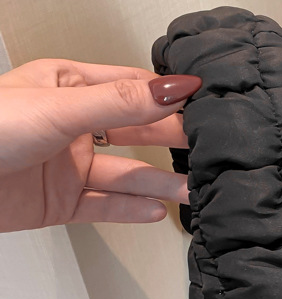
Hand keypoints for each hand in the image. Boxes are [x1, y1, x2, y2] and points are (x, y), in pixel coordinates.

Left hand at [0, 59, 200, 232]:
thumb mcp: (60, 108)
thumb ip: (120, 104)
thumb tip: (169, 89)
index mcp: (66, 87)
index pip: (128, 87)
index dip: (164, 95)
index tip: (200, 103)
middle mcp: (69, 126)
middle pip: (133, 133)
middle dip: (169, 141)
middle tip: (203, 150)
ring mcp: (66, 166)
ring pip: (124, 175)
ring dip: (158, 183)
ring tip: (189, 190)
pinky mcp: (61, 202)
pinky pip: (105, 207)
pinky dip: (131, 211)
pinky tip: (155, 211)